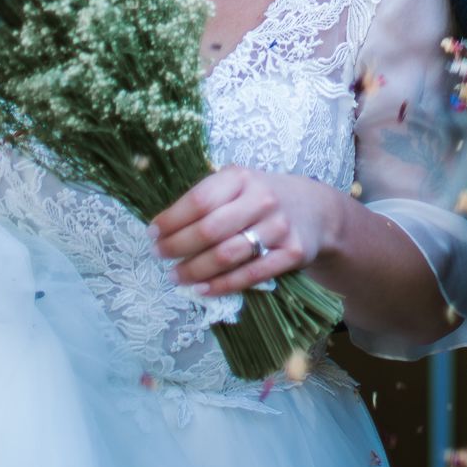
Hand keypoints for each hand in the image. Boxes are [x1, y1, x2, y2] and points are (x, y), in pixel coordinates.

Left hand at [150, 166, 342, 296]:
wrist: (314, 209)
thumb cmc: (261, 198)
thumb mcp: (238, 184)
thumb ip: (208, 199)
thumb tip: (162, 226)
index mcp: (242, 177)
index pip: (200, 199)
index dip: (172, 220)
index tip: (153, 233)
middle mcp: (262, 199)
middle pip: (210, 229)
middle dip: (178, 247)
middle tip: (160, 256)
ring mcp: (278, 227)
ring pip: (227, 255)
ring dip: (195, 270)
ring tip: (176, 276)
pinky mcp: (291, 253)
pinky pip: (250, 275)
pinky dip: (221, 285)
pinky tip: (202, 289)